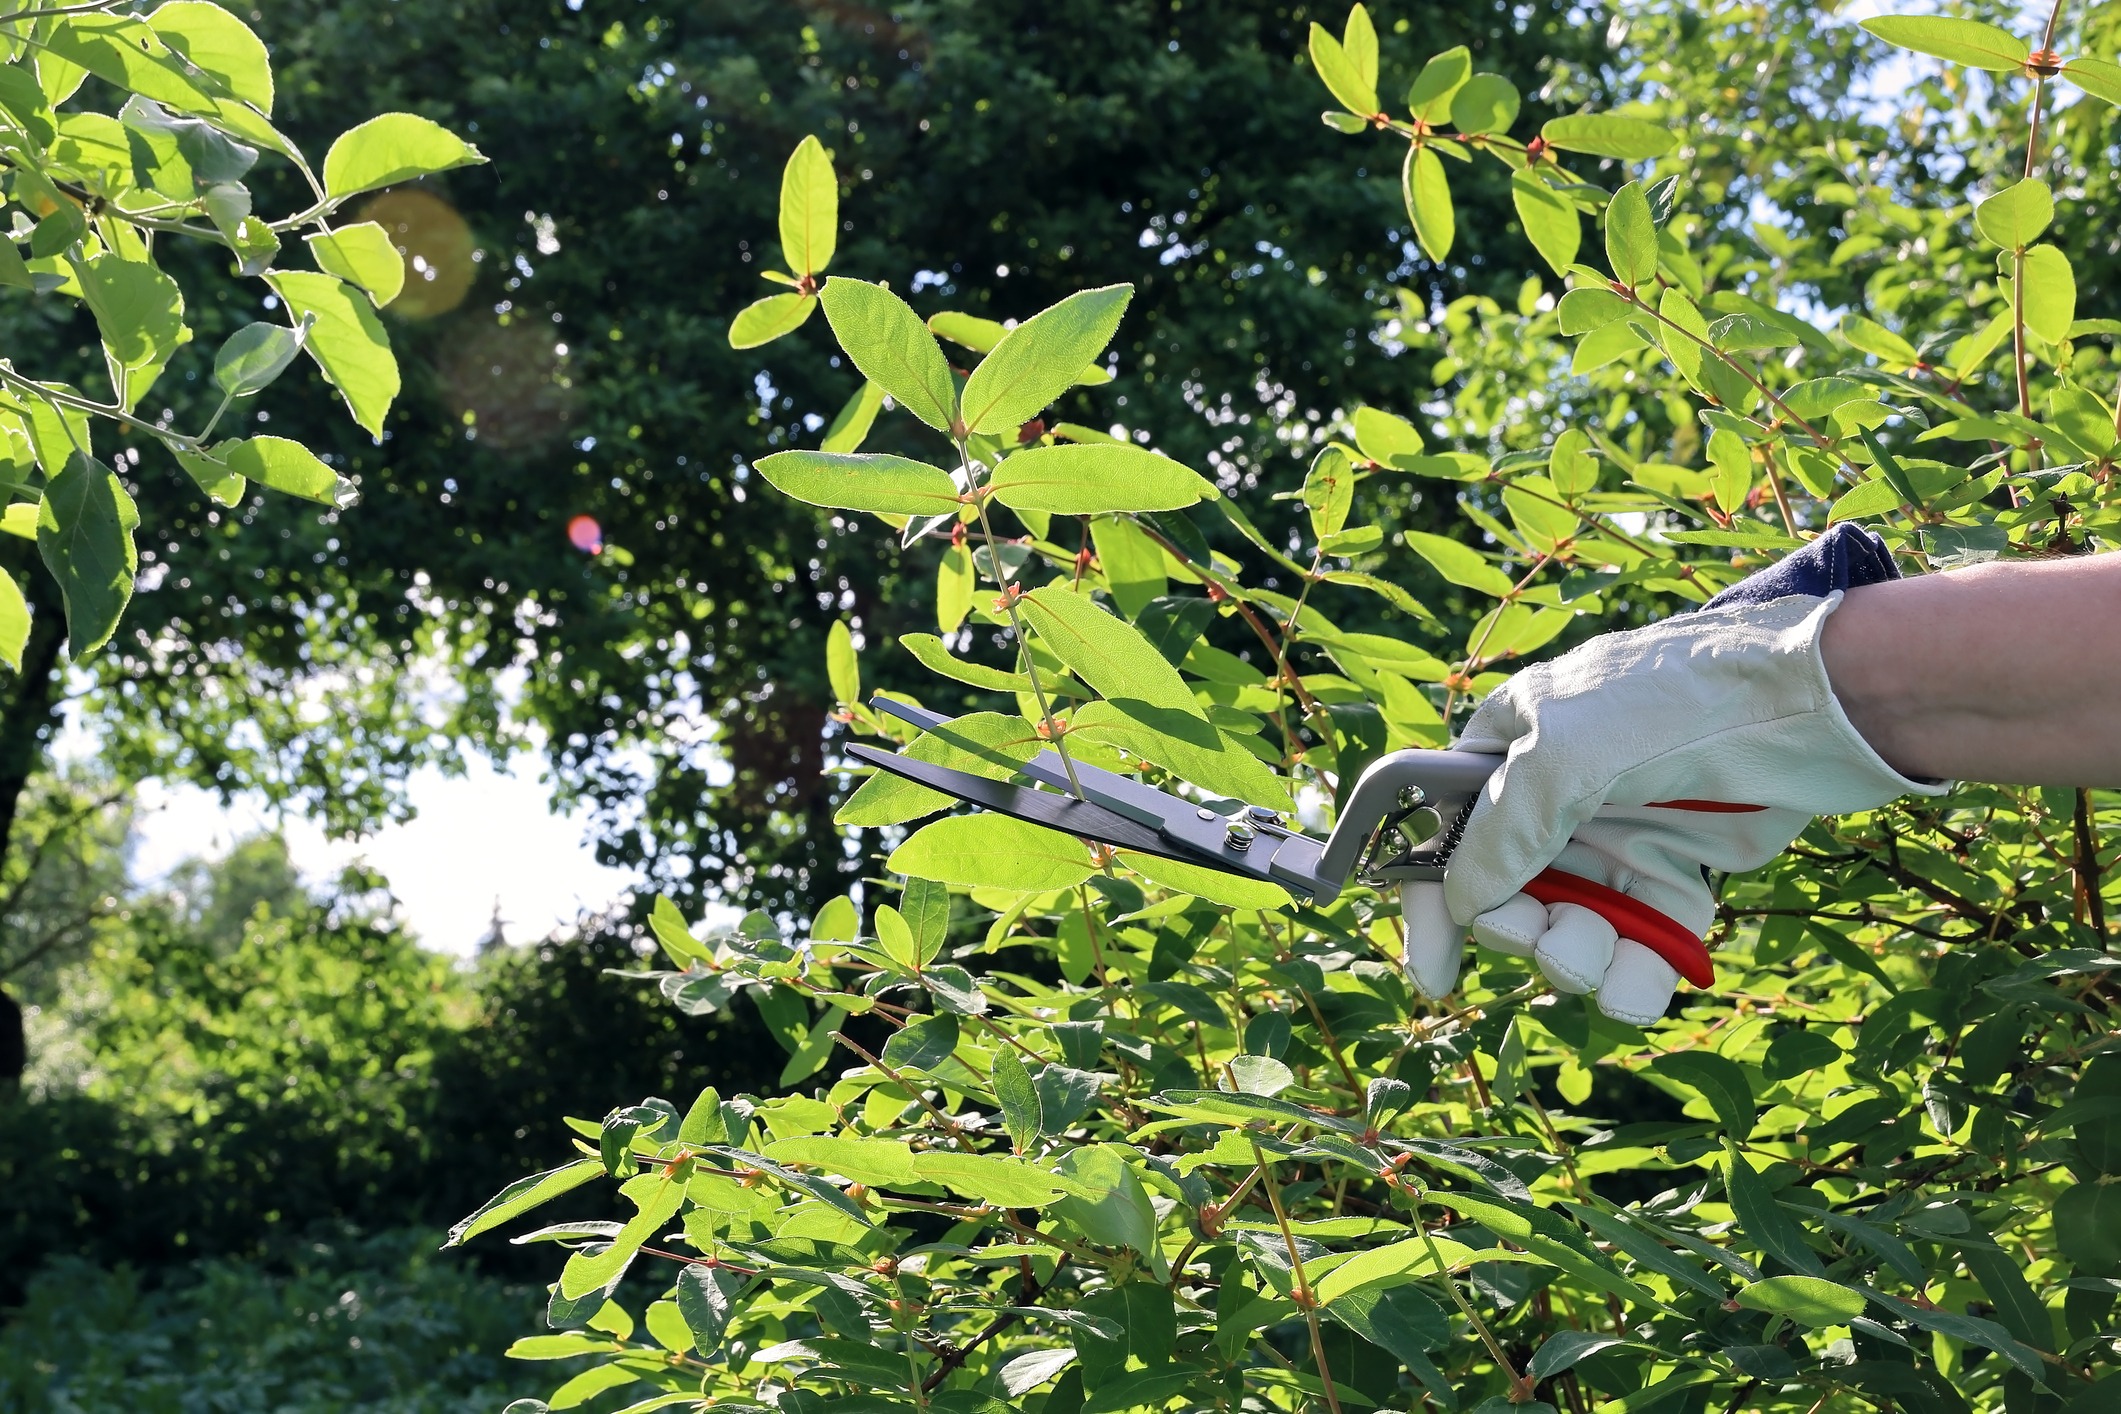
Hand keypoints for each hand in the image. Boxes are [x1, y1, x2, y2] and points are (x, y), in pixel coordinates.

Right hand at [1414, 589, 1941, 1020]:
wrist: (1817, 704)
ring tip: (1604, 958)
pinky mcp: (1678, 875)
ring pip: (1571, 931)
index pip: (1444, 831)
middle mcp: (1556, 796)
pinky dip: (1638, 975)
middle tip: (1550, 935)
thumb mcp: (1564, 758)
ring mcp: (1617, 837)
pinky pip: (1639, 946)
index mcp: (1510, 747)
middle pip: (1506, 894)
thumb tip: (1464, 904)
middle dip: (1523, 931)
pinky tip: (1646, 982)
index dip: (1431, 902)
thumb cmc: (1677, 704)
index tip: (1435, 972)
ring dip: (1578, 959)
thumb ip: (1500, 835)